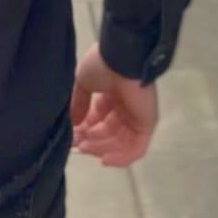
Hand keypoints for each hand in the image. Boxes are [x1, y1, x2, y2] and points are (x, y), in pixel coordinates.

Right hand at [70, 45, 157, 166]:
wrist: (120, 58)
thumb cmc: (102, 65)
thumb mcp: (83, 82)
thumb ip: (78, 103)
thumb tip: (73, 123)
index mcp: (111, 96)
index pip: (98, 121)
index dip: (84, 131)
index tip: (70, 138)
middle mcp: (124, 108)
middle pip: (108, 134)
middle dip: (91, 141)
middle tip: (76, 146)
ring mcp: (136, 117)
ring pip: (119, 143)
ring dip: (101, 149)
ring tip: (84, 148)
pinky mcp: (146, 125)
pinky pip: (135, 149)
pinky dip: (120, 158)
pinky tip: (103, 159)